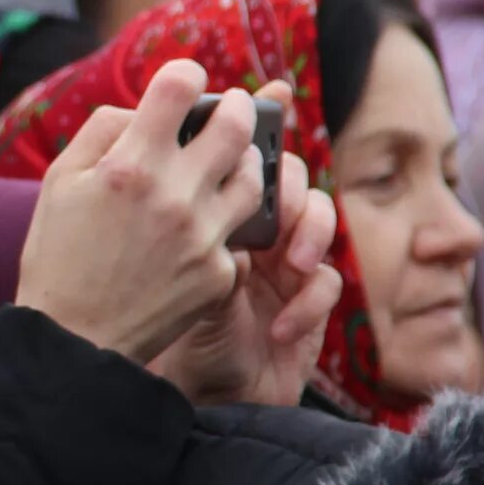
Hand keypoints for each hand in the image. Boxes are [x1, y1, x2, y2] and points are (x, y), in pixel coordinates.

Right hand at [12, 61, 264, 365]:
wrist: (75, 340)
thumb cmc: (58, 256)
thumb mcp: (59, 182)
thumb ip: (102, 132)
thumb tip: (141, 109)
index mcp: (130, 165)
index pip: (180, 87)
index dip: (185, 75)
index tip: (184, 83)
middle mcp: (174, 195)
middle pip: (236, 125)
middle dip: (237, 107)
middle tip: (233, 108)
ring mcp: (202, 236)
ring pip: (253, 178)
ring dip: (244, 163)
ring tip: (228, 165)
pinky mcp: (219, 273)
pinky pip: (237, 233)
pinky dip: (222, 224)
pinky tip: (201, 230)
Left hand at [147, 117, 341, 406]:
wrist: (176, 387)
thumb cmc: (156, 318)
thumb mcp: (157, 262)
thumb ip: (167, 213)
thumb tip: (162, 154)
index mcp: (216, 209)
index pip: (244, 155)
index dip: (264, 124)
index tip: (273, 97)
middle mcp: (257, 230)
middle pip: (291, 177)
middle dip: (289, 180)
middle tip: (275, 200)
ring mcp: (285, 267)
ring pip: (320, 220)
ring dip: (310, 235)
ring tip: (291, 265)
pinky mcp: (306, 307)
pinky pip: (328, 288)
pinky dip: (308, 304)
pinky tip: (280, 326)